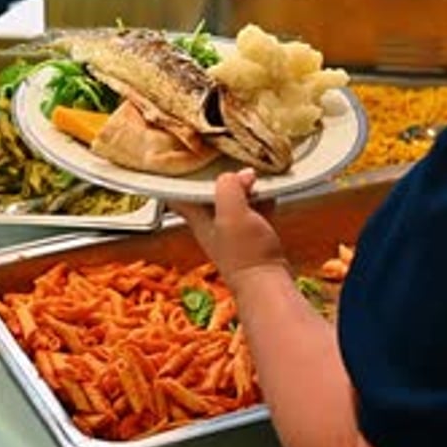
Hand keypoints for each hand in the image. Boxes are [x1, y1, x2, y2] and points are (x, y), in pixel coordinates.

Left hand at [171, 168, 288, 291]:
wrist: (268, 286)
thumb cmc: (245, 256)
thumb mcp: (232, 213)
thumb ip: (229, 188)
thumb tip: (238, 174)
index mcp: (198, 218)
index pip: (178, 196)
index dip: (179, 177)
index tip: (185, 161)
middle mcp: (211, 224)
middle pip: (208, 193)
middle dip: (219, 177)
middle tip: (230, 163)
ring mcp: (231, 231)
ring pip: (232, 199)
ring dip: (242, 186)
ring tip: (253, 175)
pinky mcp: (250, 237)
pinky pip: (252, 210)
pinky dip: (259, 199)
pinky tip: (269, 194)